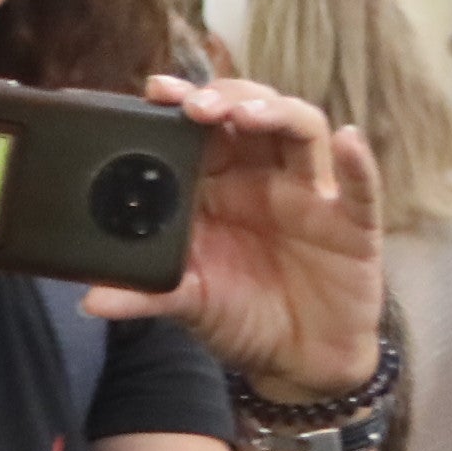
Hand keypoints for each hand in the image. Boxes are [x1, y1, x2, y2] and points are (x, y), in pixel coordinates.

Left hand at [84, 75, 384, 397]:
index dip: (182, 104)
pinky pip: (361, 187)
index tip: (155, 90)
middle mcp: (264, 179)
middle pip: (251, 112)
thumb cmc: (241, 316)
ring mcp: (310, 196)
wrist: (299, 360)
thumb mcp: (187, 304)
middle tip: (195, 105)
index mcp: (218, 187)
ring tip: (246, 114)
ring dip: (276, 113)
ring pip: (301, 132)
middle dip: (225, 98)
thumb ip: (144, 296)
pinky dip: (358, 162)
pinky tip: (348, 140)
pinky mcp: (352, 224)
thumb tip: (90, 301)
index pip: (201, 130)